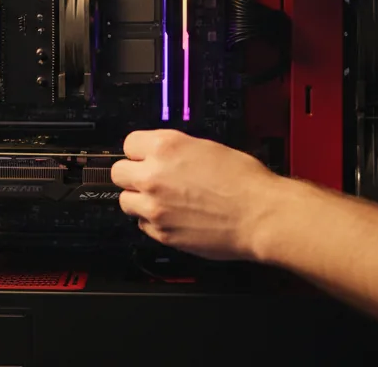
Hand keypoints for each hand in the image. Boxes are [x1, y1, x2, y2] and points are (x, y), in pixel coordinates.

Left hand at [110, 128, 283, 260]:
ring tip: (162, 200)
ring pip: (125, 201)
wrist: (260, 215)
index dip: (139, 151)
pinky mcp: (161, 233)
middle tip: (149, 178)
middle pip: (118, 173)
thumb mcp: (207, 147)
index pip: (128, 144)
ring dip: (139, 199)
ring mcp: (154, 207)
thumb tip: (162, 155)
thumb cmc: (244, 182)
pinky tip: (174, 216)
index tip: (144, 156)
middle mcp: (154, 176)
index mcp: (166, 147)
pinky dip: (153, 221)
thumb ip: (176, 150)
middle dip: (133, 174)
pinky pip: (142, 224)